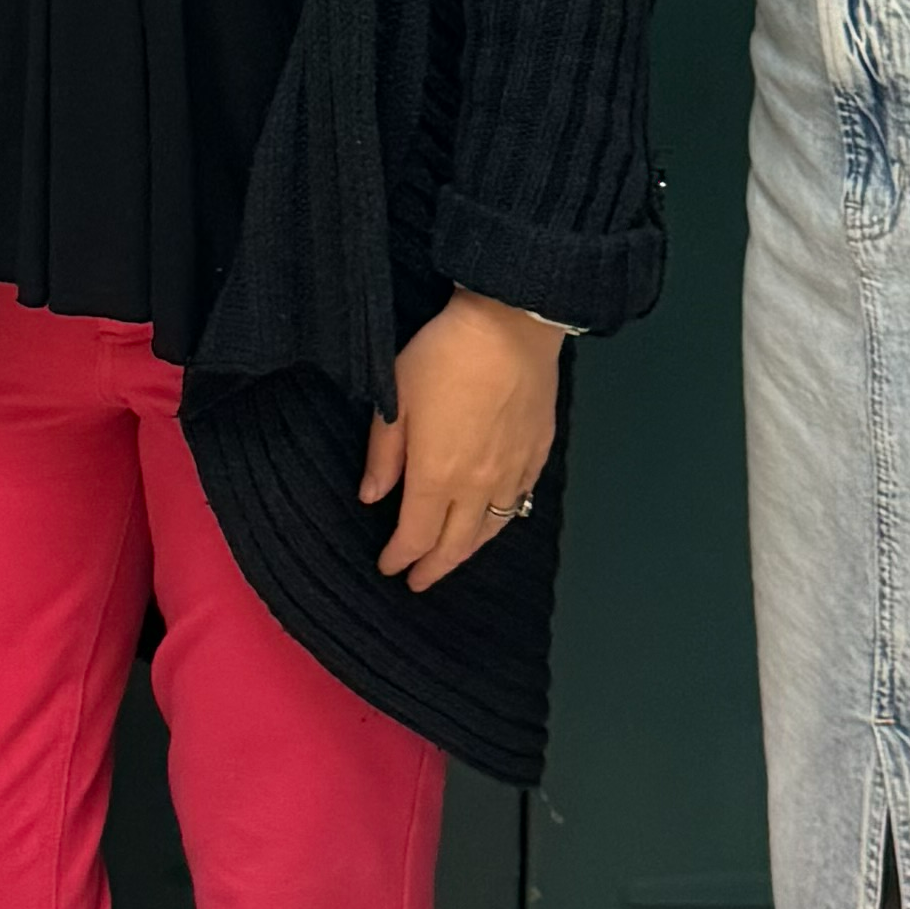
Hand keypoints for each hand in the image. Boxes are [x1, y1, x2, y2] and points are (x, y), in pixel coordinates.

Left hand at [359, 294, 567, 592]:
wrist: (510, 326)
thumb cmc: (443, 355)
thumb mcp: (395, 398)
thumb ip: (384, 453)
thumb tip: (371, 497)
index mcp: (437, 475)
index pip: (416, 535)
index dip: (400, 557)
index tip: (388, 567)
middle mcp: (478, 485)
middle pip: (456, 544)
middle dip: (434, 568)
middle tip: (418, 582)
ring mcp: (513, 472)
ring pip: (491, 530)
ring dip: (468, 551)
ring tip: (452, 559)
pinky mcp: (538, 454)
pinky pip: (520, 502)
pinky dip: (502, 521)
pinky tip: (494, 519)